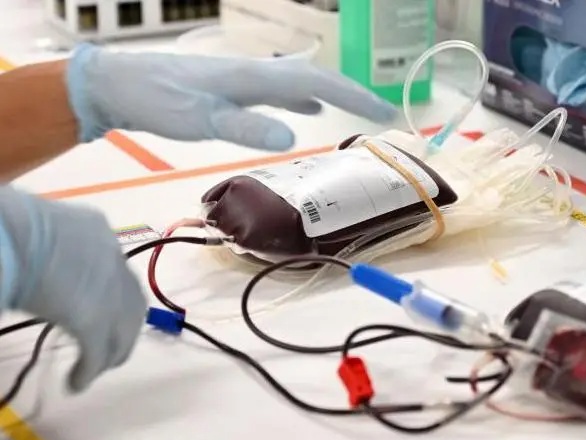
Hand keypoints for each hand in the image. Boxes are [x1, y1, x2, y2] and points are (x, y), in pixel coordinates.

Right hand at [0, 187, 145, 392]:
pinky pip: (98, 352)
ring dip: (115, 349)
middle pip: (131, 299)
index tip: (96, 302)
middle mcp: (112, 257)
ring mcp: (109, 290)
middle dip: (123, 324)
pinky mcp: (94, 320)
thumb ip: (45, 243)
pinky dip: (90, 370)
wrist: (11, 237)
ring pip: (125, 328)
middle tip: (108, 343)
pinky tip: (76, 383)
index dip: (108, 289)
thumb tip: (32, 258)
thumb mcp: (34, 227)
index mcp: (95, 229)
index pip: (113, 264)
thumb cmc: (10, 227)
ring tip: (99, 367)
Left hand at [65, 44, 397, 150]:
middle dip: (353, 95)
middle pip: (316, 78)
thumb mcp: (200, 120)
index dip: (354, 97)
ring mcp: (245, 78)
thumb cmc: (157, 101)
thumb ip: (245, 128)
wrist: (118, 83)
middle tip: (384, 114)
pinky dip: (304, 98)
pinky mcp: (234, 87)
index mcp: (253, 77)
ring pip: (300, 82)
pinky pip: (280, 90)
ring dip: (333, 94)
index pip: (316, 82)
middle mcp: (255, 72)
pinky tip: (309, 109)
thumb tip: (293, 139)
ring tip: (358, 110)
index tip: (385, 112)